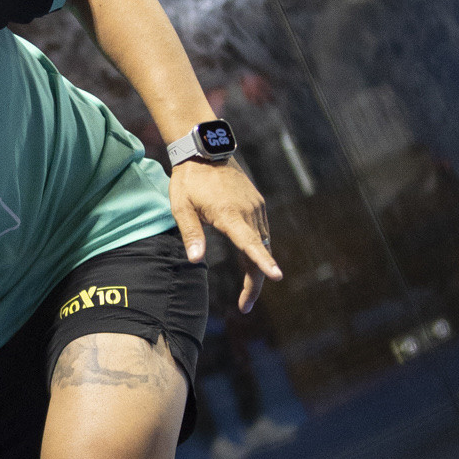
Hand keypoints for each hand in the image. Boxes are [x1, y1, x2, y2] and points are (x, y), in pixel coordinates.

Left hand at [169, 158, 281, 312]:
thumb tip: (196, 261)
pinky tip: (249, 264)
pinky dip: (257, 251)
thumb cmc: (189, 180)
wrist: (205, 151)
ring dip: (256, 269)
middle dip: (255, 282)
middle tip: (244, 307)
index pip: (249, 242)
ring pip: (263, 244)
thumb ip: (190, 233)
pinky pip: (261, 233)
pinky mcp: (258, 205)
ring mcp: (256, 207)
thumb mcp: (181, 207)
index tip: (277, 275)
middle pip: (259, 252)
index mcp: (229, 214)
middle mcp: (249, 211)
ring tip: (244, 295)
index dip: (262, 261)